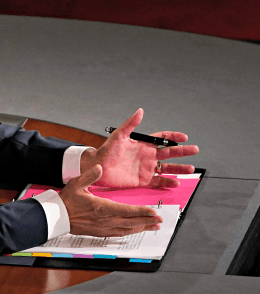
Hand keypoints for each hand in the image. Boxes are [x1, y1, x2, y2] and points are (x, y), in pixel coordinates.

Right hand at [59, 164, 161, 236]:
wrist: (57, 217)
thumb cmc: (66, 201)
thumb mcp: (76, 184)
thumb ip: (89, 175)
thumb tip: (99, 167)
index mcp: (102, 208)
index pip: (127, 210)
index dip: (142, 212)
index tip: (154, 212)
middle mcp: (105, 220)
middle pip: (131, 222)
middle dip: (147, 221)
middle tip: (160, 220)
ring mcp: (103, 228)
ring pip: (127, 230)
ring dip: (142, 228)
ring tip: (153, 227)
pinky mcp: (100, 232)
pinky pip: (119, 234)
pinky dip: (130, 232)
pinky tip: (135, 230)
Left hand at [80, 108, 198, 187]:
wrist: (98, 167)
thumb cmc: (106, 151)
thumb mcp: (118, 136)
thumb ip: (130, 124)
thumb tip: (140, 111)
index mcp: (142, 145)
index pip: (162, 139)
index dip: (173, 137)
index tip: (184, 137)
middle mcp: (147, 156)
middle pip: (169, 153)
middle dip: (182, 152)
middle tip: (195, 150)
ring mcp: (146, 169)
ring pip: (167, 169)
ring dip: (178, 168)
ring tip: (190, 169)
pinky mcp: (142, 180)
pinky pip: (158, 182)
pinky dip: (167, 182)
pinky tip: (176, 183)